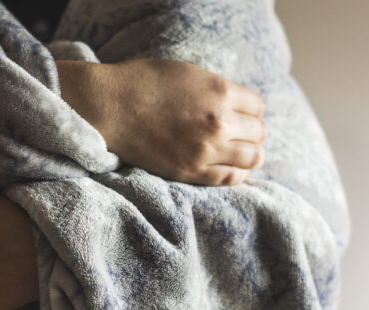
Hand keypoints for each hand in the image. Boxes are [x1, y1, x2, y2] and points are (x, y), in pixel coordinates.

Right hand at [56, 59, 266, 184]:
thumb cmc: (143, 83)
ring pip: (252, 157)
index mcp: (220, 92)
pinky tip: (233, 168)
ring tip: (241, 152)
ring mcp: (205, 149)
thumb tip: (237, 106)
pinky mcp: (190, 171)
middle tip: (240, 132)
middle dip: (251, 131)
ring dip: (250, 154)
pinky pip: (229, 178)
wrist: (109, 107)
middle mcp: (218, 122)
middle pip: (259, 133)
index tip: (239, 113)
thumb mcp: (188, 73)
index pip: (257, 106)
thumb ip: (216, 89)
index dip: (249, 109)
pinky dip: (237, 173)